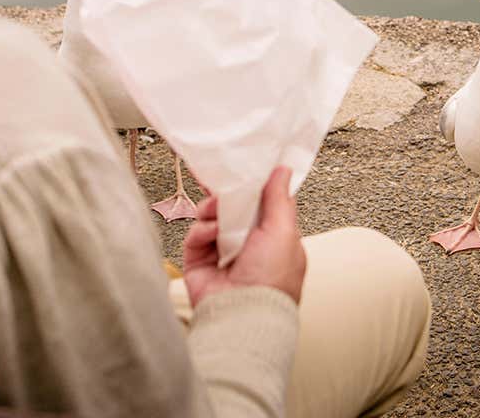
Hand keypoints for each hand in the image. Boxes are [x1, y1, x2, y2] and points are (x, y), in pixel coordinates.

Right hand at [182, 167, 306, 306]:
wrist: (243, 312)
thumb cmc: (271, 278)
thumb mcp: (283, 230)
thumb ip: (279, 198)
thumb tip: (283, 171)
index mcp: (273, 237)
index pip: (262, 204)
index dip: (253, 186)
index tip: (244, 168)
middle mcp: (248, 244)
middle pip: (233, 208)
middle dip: (227, 195)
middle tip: (222, 183)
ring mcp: (222, 253)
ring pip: (212, 217)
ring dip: (213, 210)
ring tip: (215, 212)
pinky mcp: (200, 261)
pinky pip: (196, 234)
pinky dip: (202, 230)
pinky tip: (211, 233)